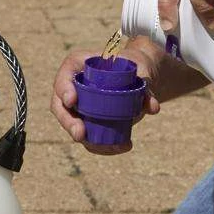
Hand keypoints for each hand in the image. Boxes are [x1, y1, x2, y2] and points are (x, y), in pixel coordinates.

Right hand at [50, 40, 160, 155]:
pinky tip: (120, 147)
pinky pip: (88, 136)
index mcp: (78, 65)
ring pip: (73, 125)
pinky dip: (102, 146)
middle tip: (80, 134)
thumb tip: (153, 108)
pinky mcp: (88, 121)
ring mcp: (78, 106)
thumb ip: (146, 87)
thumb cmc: (133, 66)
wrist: (136, 75)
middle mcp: (72, 87)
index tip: (72, 101)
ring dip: (87, 140)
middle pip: (60, 107)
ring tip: (110, 147)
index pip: (63, 77)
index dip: (64, 89)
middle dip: (68, 123)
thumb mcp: (139, 71)